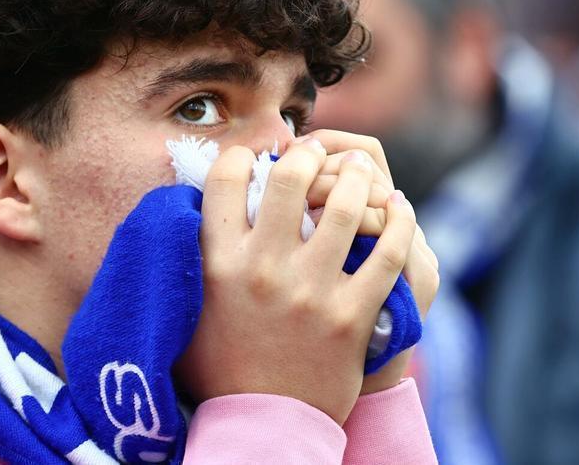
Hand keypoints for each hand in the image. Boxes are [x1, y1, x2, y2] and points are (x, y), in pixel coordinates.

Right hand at [176, 137, 418, 424]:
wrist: (261, 426)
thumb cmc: (219, 366)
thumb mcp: (186, 308)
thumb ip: (187, 258)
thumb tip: (180, 208)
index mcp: (217, 263)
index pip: (224, 177)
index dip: (243, 154)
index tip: (257, 156)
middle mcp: (262, 269)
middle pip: (289, 177)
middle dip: (306, 153)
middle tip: (317, 152)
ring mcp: (311, 292)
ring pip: (343, 205)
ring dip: (354, 177)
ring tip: (357, 170)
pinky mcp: (352, 316)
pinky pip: (386, 252)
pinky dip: (397, 222)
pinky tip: (398, 208)